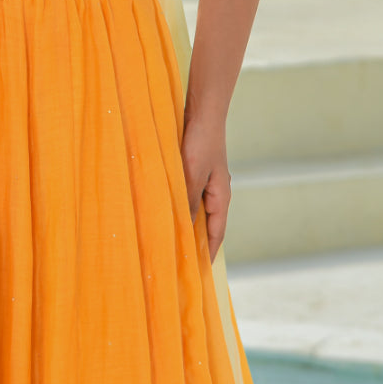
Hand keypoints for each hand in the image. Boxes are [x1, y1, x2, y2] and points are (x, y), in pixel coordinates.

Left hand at [180, 114, 230, 264]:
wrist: (203, 111)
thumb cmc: (201, 143)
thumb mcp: (192, 175)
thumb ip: (188, 201)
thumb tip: (183, 229)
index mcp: (220, 197)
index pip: (216, 233)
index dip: (208, 252)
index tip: (198, 272)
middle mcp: (214, 191)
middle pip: (205, 223)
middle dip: (193, 240)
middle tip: (177, 260)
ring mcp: (204, 180)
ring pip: (192, 208)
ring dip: (182, 221)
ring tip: (166, 238)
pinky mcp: (192, 169)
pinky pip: (185, 193)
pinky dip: (176, 204)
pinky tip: (162, 208)